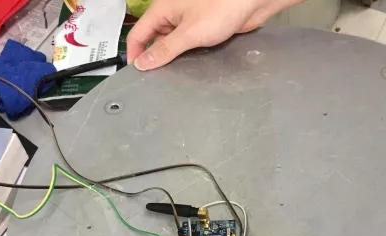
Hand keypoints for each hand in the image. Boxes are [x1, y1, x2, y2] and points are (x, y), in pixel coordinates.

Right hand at [127, 0, 301, 70]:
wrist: (250, 4)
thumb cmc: (222, 7)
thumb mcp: (189, 33)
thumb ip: (166, 49)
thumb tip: (144, 62)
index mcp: (162, 10)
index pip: (138, 33)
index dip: (135, 53)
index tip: (137, 72)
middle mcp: (173, 16)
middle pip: (154, 40)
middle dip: (155, 57)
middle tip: (157, 78)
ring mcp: (188, 23)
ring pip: (172, 44)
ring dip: (173, 58)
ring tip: (174, 74)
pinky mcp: (202, 30)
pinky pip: (188, 45)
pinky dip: (187, 56)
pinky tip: (191, 66)